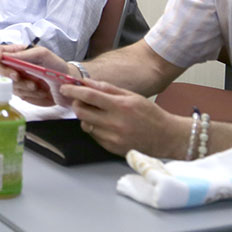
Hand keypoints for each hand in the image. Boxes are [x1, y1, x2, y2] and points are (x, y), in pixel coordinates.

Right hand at [0, 44, 67, 105]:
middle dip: (7, 73)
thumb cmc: (57, 67)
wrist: (67, 87)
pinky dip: (28, 94)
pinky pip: (17, 94)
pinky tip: (39, 92)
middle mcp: (15, 66)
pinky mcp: (22, 92)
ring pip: (7, 83)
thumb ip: (25, 54)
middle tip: (18, 76)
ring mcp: (17, 80)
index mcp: (19, 53)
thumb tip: (7, 56)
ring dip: (22, 86)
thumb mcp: (44, 55)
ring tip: (37, 86)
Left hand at [60, 79, 187, 157]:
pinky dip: (95, 128)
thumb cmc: (149, 114)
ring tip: (99, 113)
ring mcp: (112, 138)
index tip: (65, 87)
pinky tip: (107, 125)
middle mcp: (114, 123)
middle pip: (81, 112)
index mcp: (120, 106)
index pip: (88, 96)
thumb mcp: (131, 96)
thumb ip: (107, 88)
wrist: (166, 137)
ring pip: (85, 125)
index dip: (73, 91)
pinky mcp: (111, 148)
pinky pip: (94, 136)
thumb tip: (86, 82)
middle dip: (77, 104)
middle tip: (81, 100)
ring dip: (86, 117)